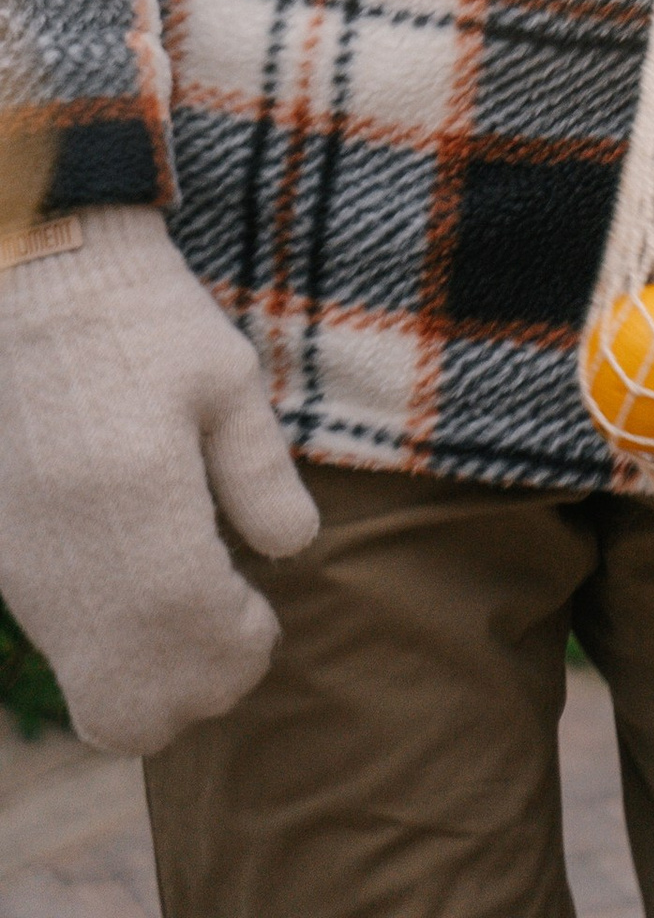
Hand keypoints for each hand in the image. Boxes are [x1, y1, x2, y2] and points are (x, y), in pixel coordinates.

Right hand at [0, 207, 316, 753]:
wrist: (36, 283)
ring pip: (95, 696)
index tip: (263, 613)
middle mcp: (73, 562)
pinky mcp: (5, 565)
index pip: (195, 639)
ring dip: (156, 682)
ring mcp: (28, 574)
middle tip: (236, 621)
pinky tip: (144, 590)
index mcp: (138, 508)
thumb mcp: (225, 376)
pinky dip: (111, 655)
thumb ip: (258, 472)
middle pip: (142, 704)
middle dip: (202, 685)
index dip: (242, 650)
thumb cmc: (142, 320)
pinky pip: (62, 652)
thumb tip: (292, 549)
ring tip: (194, 609)